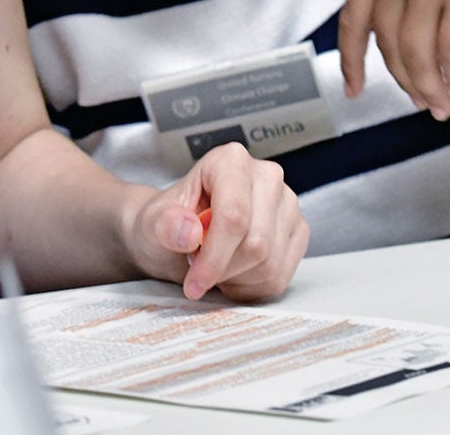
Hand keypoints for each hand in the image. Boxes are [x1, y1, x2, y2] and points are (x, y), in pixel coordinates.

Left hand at [122, 143, 307, 301]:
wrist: (180, 233)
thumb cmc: (168, 223)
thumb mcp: (152, 223)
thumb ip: (164, 225)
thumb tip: (189, 232)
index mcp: (230, 161)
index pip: (234, 216)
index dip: (214, 257)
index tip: (193, 283)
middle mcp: (267, 176)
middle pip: (256, 244)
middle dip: (222, 270)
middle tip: (197, 270)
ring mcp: (288, 203)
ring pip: (270, 264)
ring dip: (236, 280)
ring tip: (215, 267)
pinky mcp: (298, 231)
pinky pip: (281, 276)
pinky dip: (252, 287)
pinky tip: (233, 274)